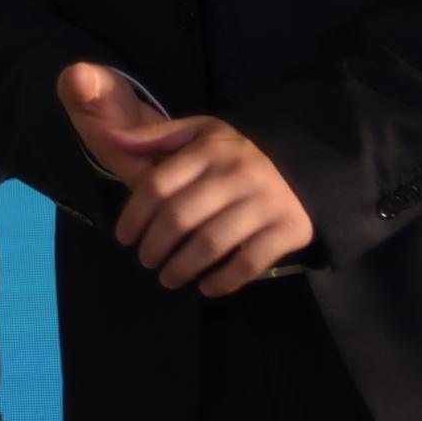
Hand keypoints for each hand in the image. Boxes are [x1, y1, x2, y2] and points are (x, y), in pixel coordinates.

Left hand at [59, 64, 314, 296]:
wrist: (310, 160)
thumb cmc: (241, 151)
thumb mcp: (201, 132)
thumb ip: (155, 136)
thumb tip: (111, 138)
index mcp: (208, 150)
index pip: (157, 185)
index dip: (134, 215)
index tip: (124, 237)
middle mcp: (235, 175)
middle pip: (179, 218)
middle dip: (154, 246)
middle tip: (145, 261)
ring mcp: (264, 203)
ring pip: (210, 243)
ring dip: (182, 268)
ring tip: (168, 278)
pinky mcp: (288, 228)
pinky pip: (249, 262)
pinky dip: (224, 280)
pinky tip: (206, 287)